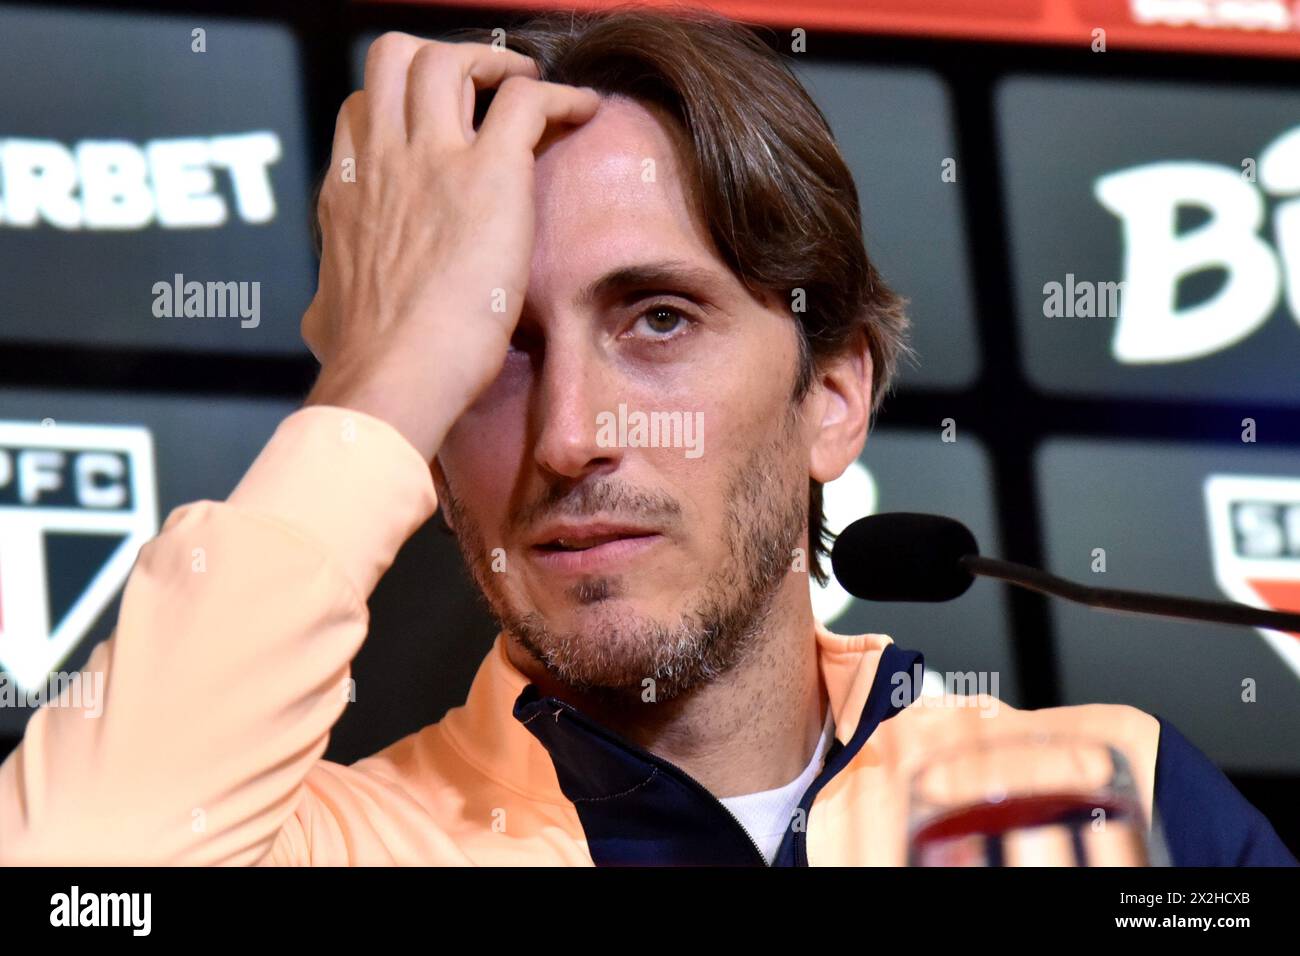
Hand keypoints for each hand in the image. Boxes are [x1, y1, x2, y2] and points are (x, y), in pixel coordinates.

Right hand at [302, 32, 600, 459]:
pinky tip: (582, 112)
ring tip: (529, 87)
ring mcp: (431, 160)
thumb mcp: (324, 317)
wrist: (392, 376)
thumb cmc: (362, 364)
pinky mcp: (488, 175)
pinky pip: (527, 100)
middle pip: (396, 58)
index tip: (441, 126)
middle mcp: (382, 159)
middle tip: (485, 88)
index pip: (365, 111)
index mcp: (348, 189)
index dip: (405, 106)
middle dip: (443, 59)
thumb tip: (321, 319)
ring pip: (450, 59)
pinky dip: (559, 96)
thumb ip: (327, 301)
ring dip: (496, 65)